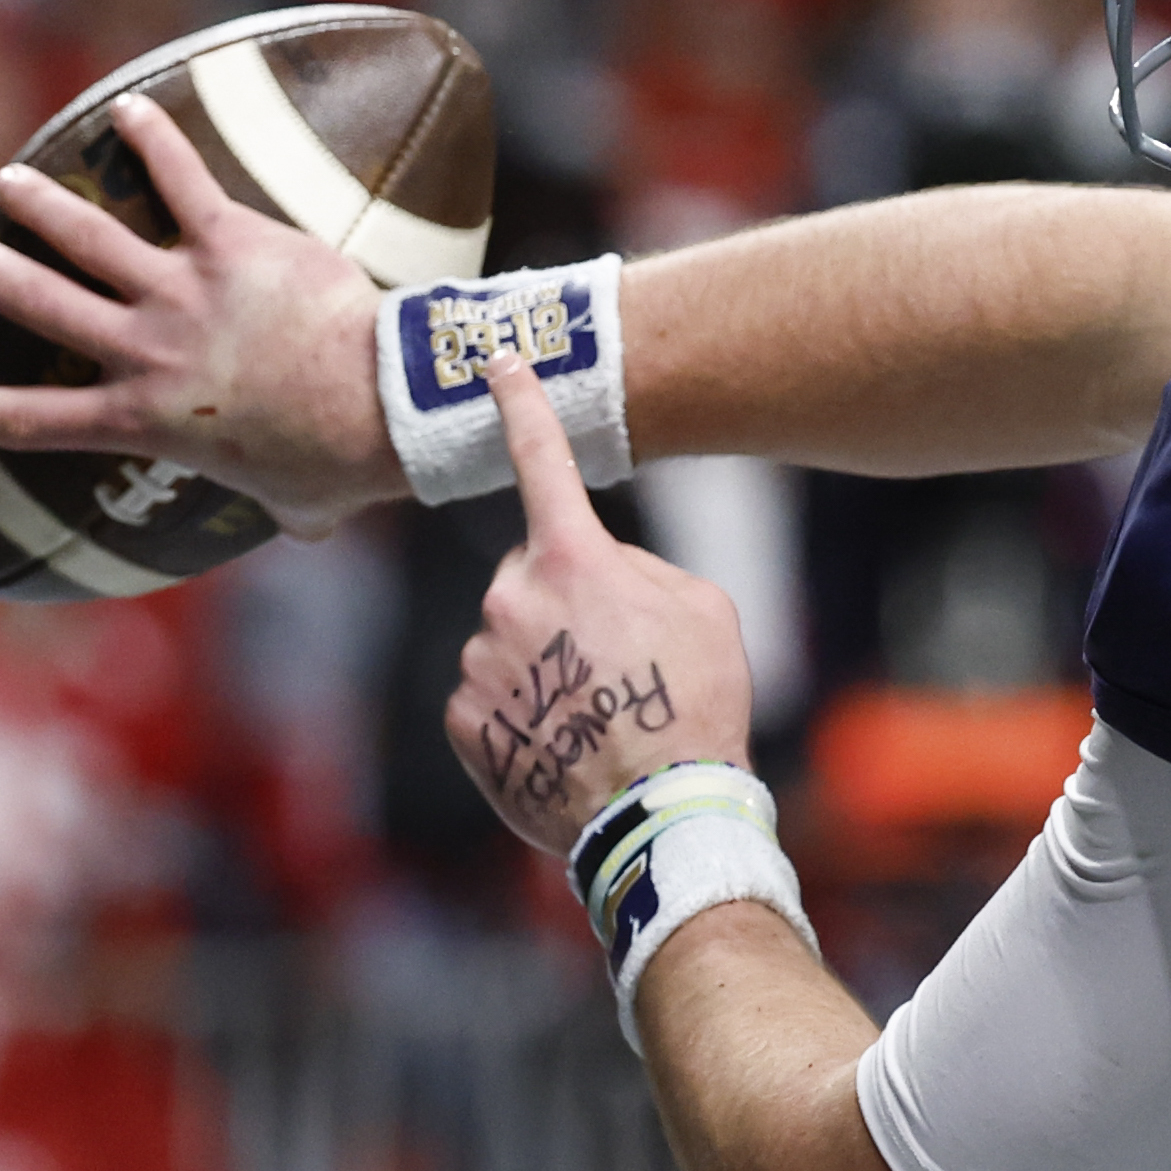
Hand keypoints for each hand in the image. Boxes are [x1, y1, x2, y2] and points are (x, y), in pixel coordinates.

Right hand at [0, 96, 405, 535]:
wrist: (383, 406)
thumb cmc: (340, 461)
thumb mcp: (293, 502)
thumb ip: (285, 507)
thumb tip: (310, 525)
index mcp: (145, 421)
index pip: (38, 420)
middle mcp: (146, 351)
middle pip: (44, 304)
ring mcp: (183, 291)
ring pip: (89, 237)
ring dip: (43, 206)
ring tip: (10, 182)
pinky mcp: (230, 242)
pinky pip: (183, 180)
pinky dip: (154, 139)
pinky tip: (127, 106)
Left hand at [444, 353, 751, 853]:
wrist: (661, 811)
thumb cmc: (696, 704)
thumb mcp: (704, 609)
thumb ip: (639, 570)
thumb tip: (600, 574)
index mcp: (574, 558)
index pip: (542, 460)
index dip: (521, 403)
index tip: (497, 360)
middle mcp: (513, 598)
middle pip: (526, 575)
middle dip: (559, 600)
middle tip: (615, 656)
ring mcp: (482, 662)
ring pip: (506, 640)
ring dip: (541, 663)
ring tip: (596, 712)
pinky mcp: (465, 719)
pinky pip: (489, 698)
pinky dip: (521, 714)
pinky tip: (563, 742)